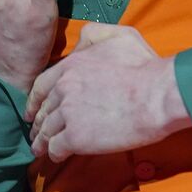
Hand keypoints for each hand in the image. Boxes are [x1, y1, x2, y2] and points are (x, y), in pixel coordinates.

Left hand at [23, 22, 191, 162]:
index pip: (41, 86)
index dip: (35, 100)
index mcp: (71, 66)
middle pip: (43, 110)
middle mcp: (63, 89)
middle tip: (37, 132)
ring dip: (42, 141)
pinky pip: (56, 148)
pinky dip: (54, 153)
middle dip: (38, 122)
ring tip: (42, 149)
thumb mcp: (119, 36)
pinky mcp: (76, 137)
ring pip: (46, 131)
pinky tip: (57, 156)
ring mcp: (68, 114)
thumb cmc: (144, 66)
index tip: (33, 110)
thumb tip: (78, 44)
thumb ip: (94, 34)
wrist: (157, 96)